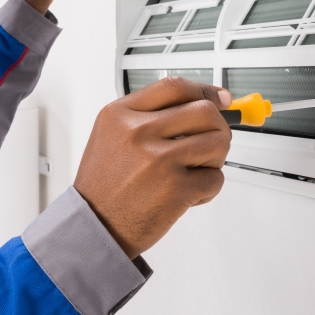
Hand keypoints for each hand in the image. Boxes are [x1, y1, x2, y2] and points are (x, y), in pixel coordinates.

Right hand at [74, 77, 232, 257]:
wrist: (94, 227)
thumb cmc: (105, 185)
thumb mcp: (112, 136)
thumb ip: (149, 116)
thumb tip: (204, 102)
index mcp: (121, 115)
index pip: (174, 87)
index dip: (204, 90)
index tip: (220, 98)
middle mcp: (139, 133)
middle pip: (205, 111)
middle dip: (217, 128)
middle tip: (209, 144)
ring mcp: (158, 160)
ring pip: (218, 142)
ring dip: (214, 159)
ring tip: (194, 172)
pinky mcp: (175, 189)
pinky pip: (215, 179)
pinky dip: (208, 190)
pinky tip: (187, 195)